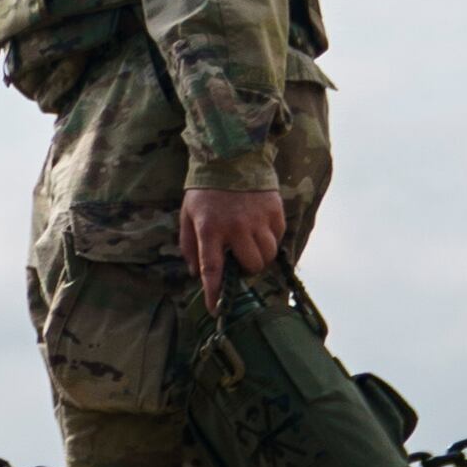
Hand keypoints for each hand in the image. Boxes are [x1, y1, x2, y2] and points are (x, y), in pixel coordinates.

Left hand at [178, 186, 287, 306]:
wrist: (230, 156)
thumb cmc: (205, 189)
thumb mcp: (188, 214)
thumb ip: (189, 244)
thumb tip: (195, 272)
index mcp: (209, 228)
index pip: (212, 268)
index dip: (214, 292)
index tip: (217, 310)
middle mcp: (235, 227)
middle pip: (251, 266)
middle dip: (246, 269)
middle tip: (239, 260)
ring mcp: (257, 219)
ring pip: (267, 255)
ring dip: (260, 257)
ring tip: (250, 246)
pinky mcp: (275, 211)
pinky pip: (278, 238)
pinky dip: (270, 239)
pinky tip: (260, 228)